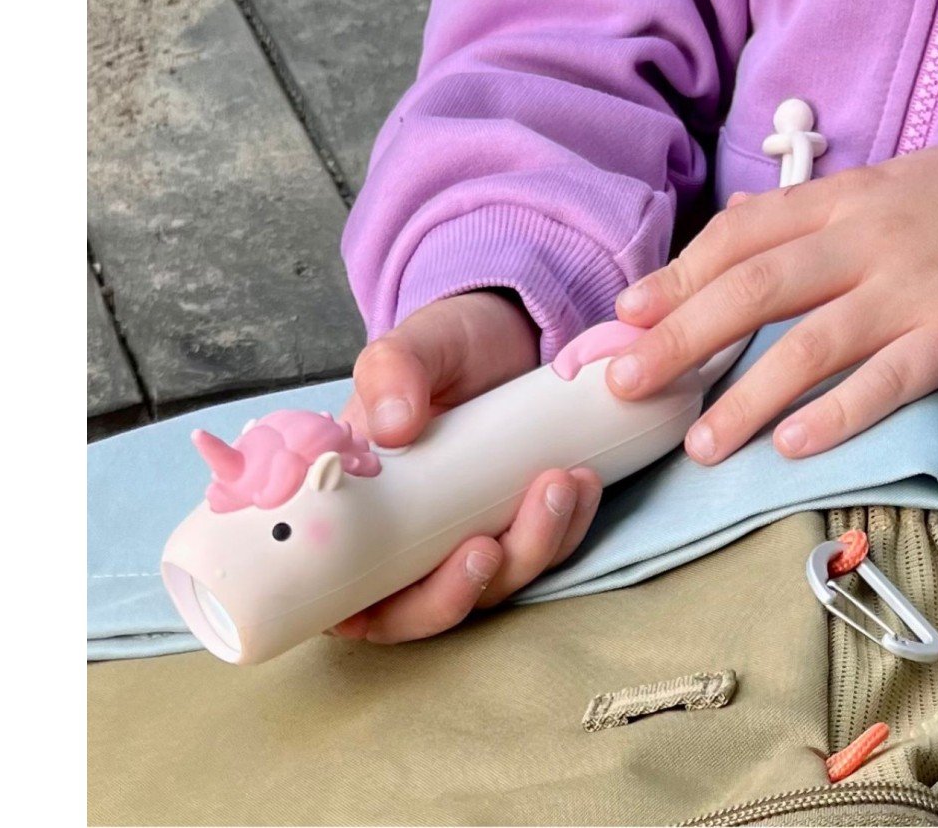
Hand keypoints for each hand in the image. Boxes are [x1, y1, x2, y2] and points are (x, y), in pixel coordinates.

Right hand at [331, 290, 601, 642]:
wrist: (500, 329)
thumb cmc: (439, 346)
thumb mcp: (407, 347)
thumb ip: (389, 374)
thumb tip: (392, 428)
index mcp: (355, 511)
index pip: (355, 598)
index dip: (397, 609)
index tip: (444, 561)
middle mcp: (405, 536)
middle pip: (428, 607)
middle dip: (472, 586)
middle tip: (497, 542)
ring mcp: (462, 532)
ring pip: (494, 582)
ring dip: (531, 549)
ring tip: (560, 484)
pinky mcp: (510, 521)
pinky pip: (540, 550)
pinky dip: (564, 529)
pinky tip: (583, 484)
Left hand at [606, 147, 937, 462]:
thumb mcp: (884, 184)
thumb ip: (807, 210)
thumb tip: (729, 221)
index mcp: (842, 201)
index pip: (740, 234)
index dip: (678, 274)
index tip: (628, 313)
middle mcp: (865, 241)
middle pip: (755, 287)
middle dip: (683, 336)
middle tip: (628, 380)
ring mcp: (910, 289)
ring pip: (811, 343)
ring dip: (747, 397)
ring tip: (699, 443)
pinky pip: (888, 380)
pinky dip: (838, 414)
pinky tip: (793, 447)